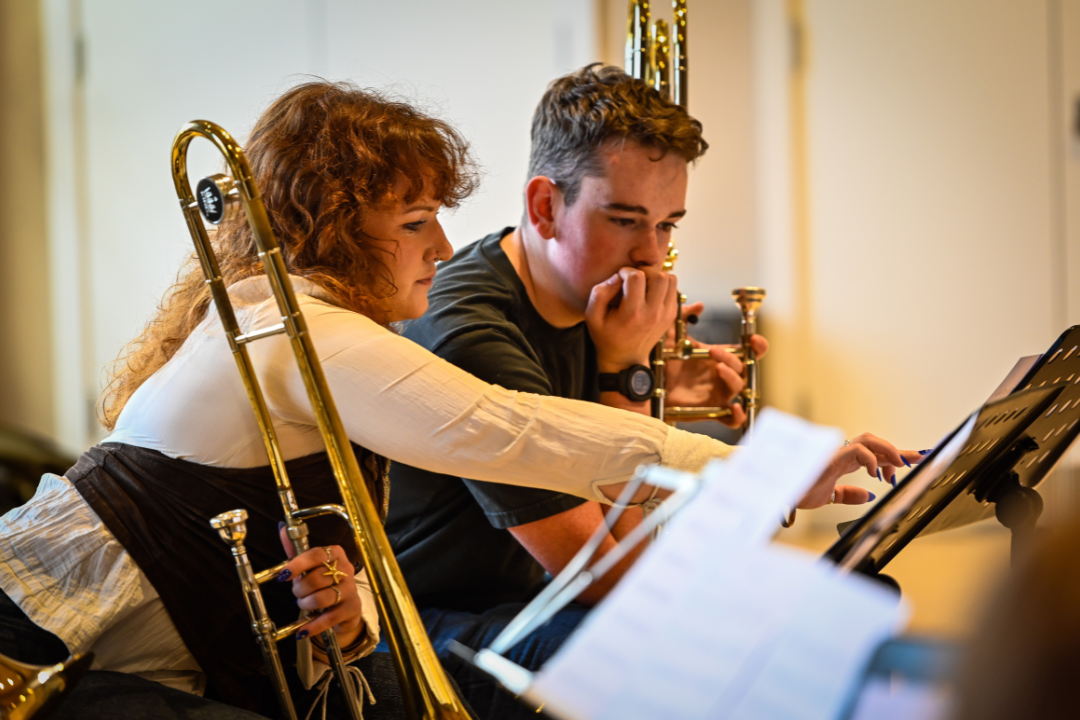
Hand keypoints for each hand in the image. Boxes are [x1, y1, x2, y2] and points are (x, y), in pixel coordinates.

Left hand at [278, 527, 364, 655]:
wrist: (347, 606)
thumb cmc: (325, 582)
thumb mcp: (311, 565)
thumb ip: (296, 550)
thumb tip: (282, 528)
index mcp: (335, 554)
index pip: (316, 555)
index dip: (297, 565)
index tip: (283, 575)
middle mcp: (346, 570)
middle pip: (316, 579)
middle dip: (300, 590)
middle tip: (297, 593)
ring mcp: (350, 590)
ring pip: (321, 598)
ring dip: (306, 605)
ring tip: (304, 605)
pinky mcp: (351, 609)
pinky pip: (328, 619)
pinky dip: (312, 626)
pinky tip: (302, 631)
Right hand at [586, 267, 677, 371]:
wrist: (626, 360)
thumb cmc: (607, 337)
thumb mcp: (592, 317)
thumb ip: (599, 293)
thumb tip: (617, 277)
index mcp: (633, 313)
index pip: (636, 277)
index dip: (625, 271)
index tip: (619, 279)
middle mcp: (653, 313)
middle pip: (659, 275)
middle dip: (644, 271)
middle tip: (633, 279)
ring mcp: (666, 314)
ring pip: (671, 279)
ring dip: (656, 276)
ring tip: (643, 284)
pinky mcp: (671, 314)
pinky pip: (674, 288)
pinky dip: (663, 285)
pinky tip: (649, 293)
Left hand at [663, 301, 768, 426]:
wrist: (647, 382)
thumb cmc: (662, 358)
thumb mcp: (670, 333)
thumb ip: (682, 315)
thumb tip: (699, 305)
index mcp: (720, 357)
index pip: (748, 352)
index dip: (757, 346)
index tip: (753, 338)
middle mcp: (723, 375)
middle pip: (743, 368)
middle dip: (732, 358)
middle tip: (713, 351)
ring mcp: (719, 394)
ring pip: (739, 389)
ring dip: (733, 378)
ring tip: (718, 368)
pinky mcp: (711, 411)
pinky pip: (732, 420)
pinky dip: (738, 416)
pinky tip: (734, 407)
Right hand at [797, 433, 923, 508]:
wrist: (783, 494)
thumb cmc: (799, 491)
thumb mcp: (830, 497)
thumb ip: (848, 494)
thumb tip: (867, 496)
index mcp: (843, 462)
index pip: (874, 455)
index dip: (894, 457)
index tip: (914, 461)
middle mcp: (841, 454)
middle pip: (875, 443)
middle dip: (898, 450)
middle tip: (917, 459)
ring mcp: (836, 452)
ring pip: (868, 440)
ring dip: (888, 450)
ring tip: (901, 463)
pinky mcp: (831, 456)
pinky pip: (856, 450)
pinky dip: (870, 460)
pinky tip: (876, 473)